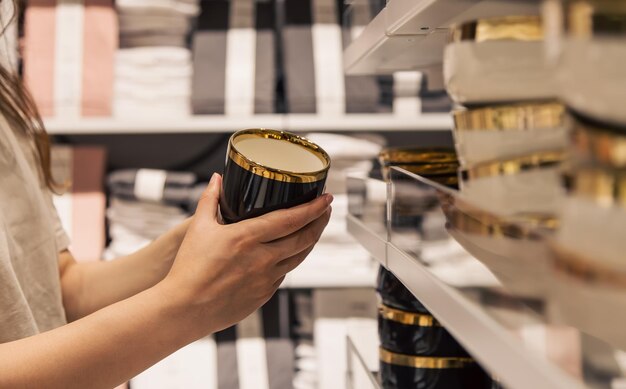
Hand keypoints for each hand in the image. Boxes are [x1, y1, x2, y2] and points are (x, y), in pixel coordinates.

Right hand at [163, 173, 331, 334]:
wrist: (184, 309)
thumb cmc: (188, 270)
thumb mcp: (198, 228)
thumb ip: (210, 200)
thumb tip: (216, 179)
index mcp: (247, 238)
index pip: (292, 219)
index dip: (314, 207)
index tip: (326, 198)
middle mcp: (262, 259)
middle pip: (304, 237)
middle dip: (320, 221)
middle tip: (325, 209)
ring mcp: (266, 279)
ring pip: (299, 257)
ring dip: (311, 240)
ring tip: (314, 228)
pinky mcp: (264, 295)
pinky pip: (284, 274)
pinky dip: (291, 260)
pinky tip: (289, 253)